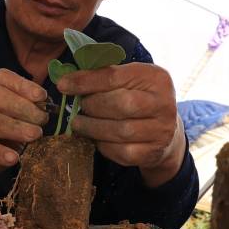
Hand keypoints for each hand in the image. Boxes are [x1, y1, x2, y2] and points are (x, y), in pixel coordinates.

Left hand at [56, 62, 185, 187]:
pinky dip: (103, 145)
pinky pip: (122, 152)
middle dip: (93, 106)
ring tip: (80, 123)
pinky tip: (96, 138)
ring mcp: (161, 130)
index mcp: (156, 78)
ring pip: (120, 130)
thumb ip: (103, 76)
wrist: (165, 131)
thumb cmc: (139, 99)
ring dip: (93, 127)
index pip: (115, 76)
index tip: (63, 85)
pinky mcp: (153, 152)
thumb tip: (67, 79)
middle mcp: (164, 103)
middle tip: (80, 107)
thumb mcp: (129, 80)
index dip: (86, 81)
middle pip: (121, 104)